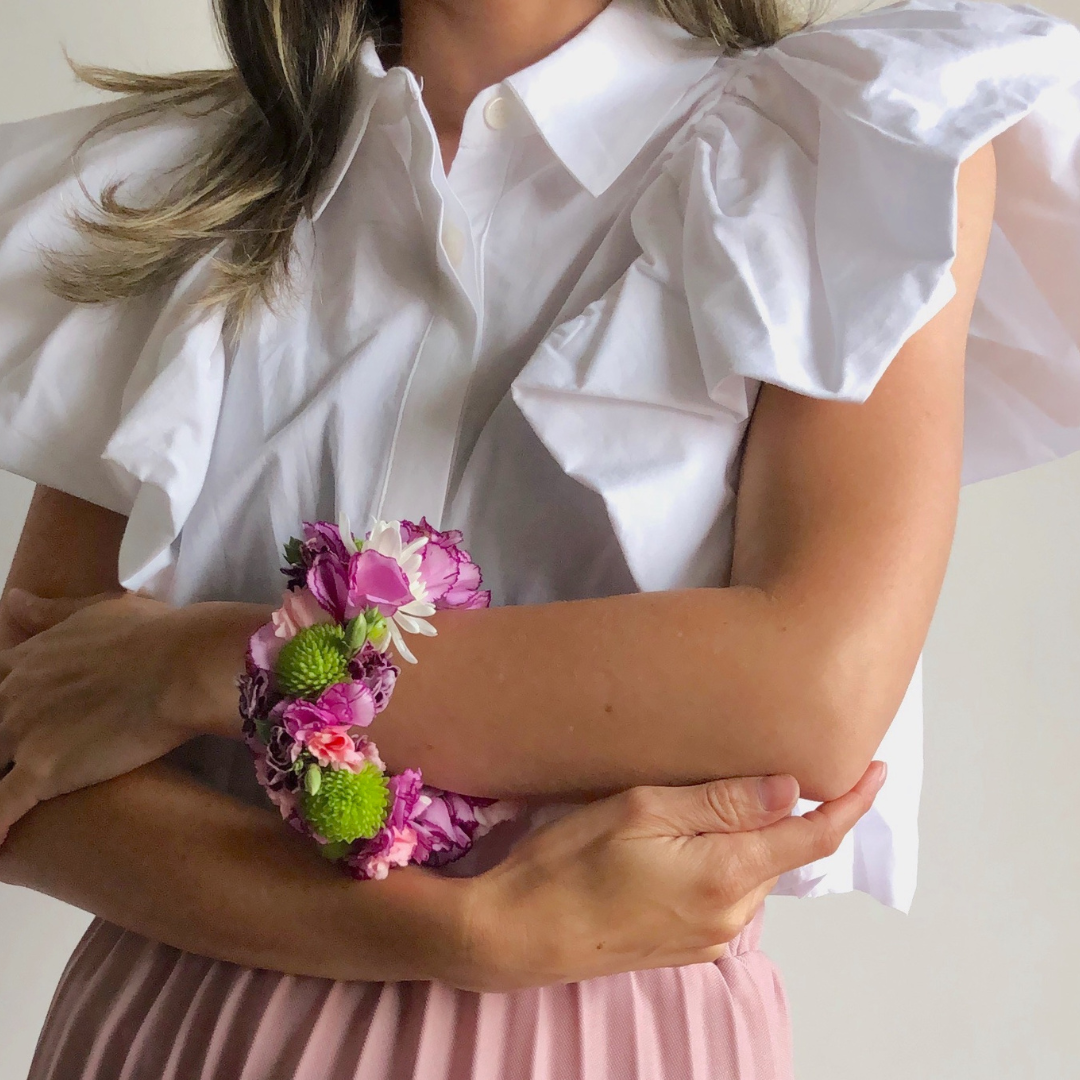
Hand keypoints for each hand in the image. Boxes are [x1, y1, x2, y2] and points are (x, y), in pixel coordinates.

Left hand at [0, 588, 192, 842]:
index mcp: (27, 660)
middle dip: (0, 748)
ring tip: (11, 809)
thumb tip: (12, 601)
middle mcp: (13, 696)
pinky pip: (0, 810)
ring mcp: (24, 734)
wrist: (183, 662)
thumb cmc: (153, 632)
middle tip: (18, 757)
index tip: (12, 720)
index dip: (0, 708)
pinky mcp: (43, 772)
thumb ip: (50, 612)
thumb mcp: (97, 609)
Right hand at [462, 761, 885, 990]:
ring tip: (707, 796)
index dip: (852, 802)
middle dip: (788, 809)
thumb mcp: (642, 809)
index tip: (876, 770)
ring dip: (749, 833)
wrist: (519, 932)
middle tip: (766, 760)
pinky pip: (726, 892)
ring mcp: (709, 935)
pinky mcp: (685, 945)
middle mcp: (731, 913)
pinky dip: (726, 859)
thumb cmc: (570, 863)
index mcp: (727, 875)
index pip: (813, 835)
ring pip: (752, 870)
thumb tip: (792, 788)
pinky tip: (687, 838)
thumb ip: (721, 802)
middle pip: (782, 850)